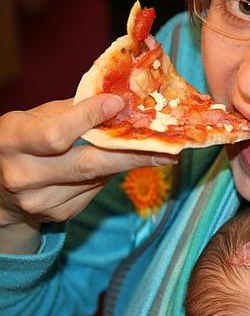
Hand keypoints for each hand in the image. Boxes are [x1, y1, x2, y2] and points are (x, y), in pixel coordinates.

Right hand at [0, 94, 177, 226]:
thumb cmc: (24, 141)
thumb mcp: (35, 118)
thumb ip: (72, 110)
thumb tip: (121, 100)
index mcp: (11, 141)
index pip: (54, 133)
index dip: (87, 118)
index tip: (118, 104)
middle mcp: (22, 175)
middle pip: (86, 164)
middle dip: (130, 153)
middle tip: (167, 147)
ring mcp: (40, 201)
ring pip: (97, 178)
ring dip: (125, 161)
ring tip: (154, 150)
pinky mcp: (59, 214)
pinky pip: (95, 190)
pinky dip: (109, 174)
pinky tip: (115, 163)